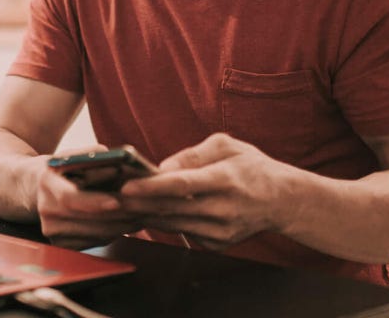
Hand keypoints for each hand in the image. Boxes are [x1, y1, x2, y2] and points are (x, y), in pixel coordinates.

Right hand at [36, 146, 143, 248]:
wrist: (36, 188)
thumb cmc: (64, 169)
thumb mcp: (72, 156)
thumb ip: (90, 154)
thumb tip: (110, 156)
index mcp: (46, 182)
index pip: (69, 198)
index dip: (94, 201)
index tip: (117, 201)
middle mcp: (45, 209)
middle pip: (85, 219)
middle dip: (117, 215)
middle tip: (143, 209)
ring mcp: (51, 230)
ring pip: (93, 234)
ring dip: (120, 226)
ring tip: (141, 216)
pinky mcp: (60, 244)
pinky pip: (94, 242)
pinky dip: (113, 234)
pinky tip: (127, 224)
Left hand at [117, 133, 299, 251]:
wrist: (282, 200)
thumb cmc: (251, 166)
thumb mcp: (226, 145)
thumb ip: (192, 154)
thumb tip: (160, 167)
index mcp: (226, 180)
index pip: (183, 185)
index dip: (152, 187)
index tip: (126, 186)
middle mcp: (223, 209)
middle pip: (171, 208)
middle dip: (137, 203)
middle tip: (106, 196)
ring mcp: (220, 231)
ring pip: (172, 224)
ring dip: (143, 214)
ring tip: (116, 203)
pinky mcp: (216, 243)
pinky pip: (181, 232)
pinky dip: (161, 222)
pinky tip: (143, 212)